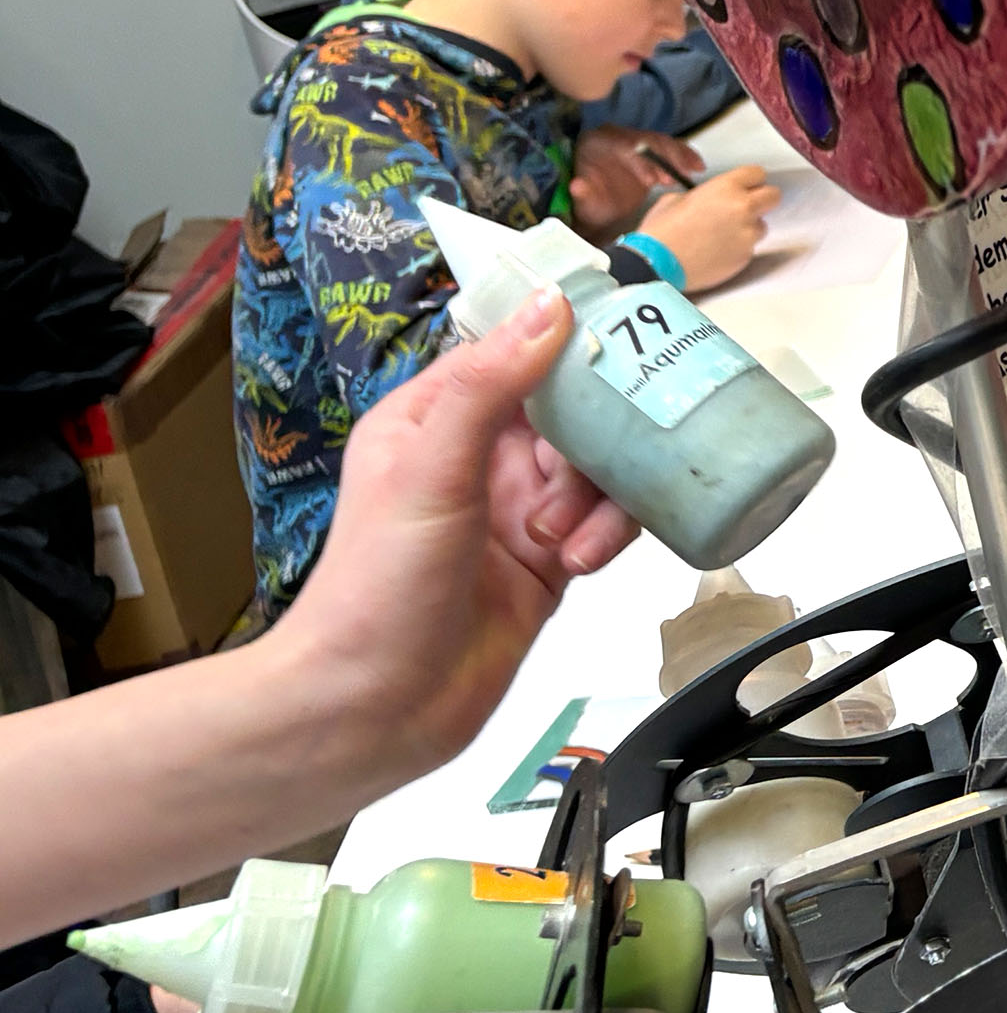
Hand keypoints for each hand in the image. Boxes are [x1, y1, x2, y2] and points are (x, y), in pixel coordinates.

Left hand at [258, 289, 641, 783]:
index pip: (515, 354)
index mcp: (433, 418)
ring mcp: (515, 511)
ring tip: (564, 538)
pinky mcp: (547, 561)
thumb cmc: (377, 586)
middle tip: (625, 445)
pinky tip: (578, 562)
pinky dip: (604, 538)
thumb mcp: (431, 468)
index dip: (569, 344)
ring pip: (597, 470)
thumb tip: (550, 308)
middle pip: (572, 411)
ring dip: (599, 498)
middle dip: (601, 433)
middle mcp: (477, 457)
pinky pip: (604, 525)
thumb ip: (490, 386)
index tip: (626, 338)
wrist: (374, 704)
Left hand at [569, 126, 699, 238]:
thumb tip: (577, 186)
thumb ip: (582, 194)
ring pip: (661, 141)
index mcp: (596, 142)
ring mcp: (634, 141)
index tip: (652, 181)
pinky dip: (685, 156)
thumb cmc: (592, 207)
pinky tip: (697, 166)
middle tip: (673, 179)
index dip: (639, 160)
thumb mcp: (584, 204)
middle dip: (663, 157)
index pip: (621, 144)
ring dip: (678, 157)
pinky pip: (671, 147)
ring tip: (688, 174)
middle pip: (645, 139)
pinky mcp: (650, 150)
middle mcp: (615, 136)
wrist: (601, 211)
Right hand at [634, 163, 777, 290]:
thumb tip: (710, 199)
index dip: (751, 180)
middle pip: (773, 196)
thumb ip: (703, 195)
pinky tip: (717, 250)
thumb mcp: (676, 199)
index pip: (757, 173)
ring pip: (761, 225)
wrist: (656, 263)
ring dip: (749, 227)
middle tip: (745, 208)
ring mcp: (747, 234)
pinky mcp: (746, 257)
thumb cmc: (661, 231)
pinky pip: (750, 247)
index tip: (746, 186)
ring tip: (721, 235)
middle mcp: (742, 208)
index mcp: (725, 187)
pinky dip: (739, 247)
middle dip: (762, 200)